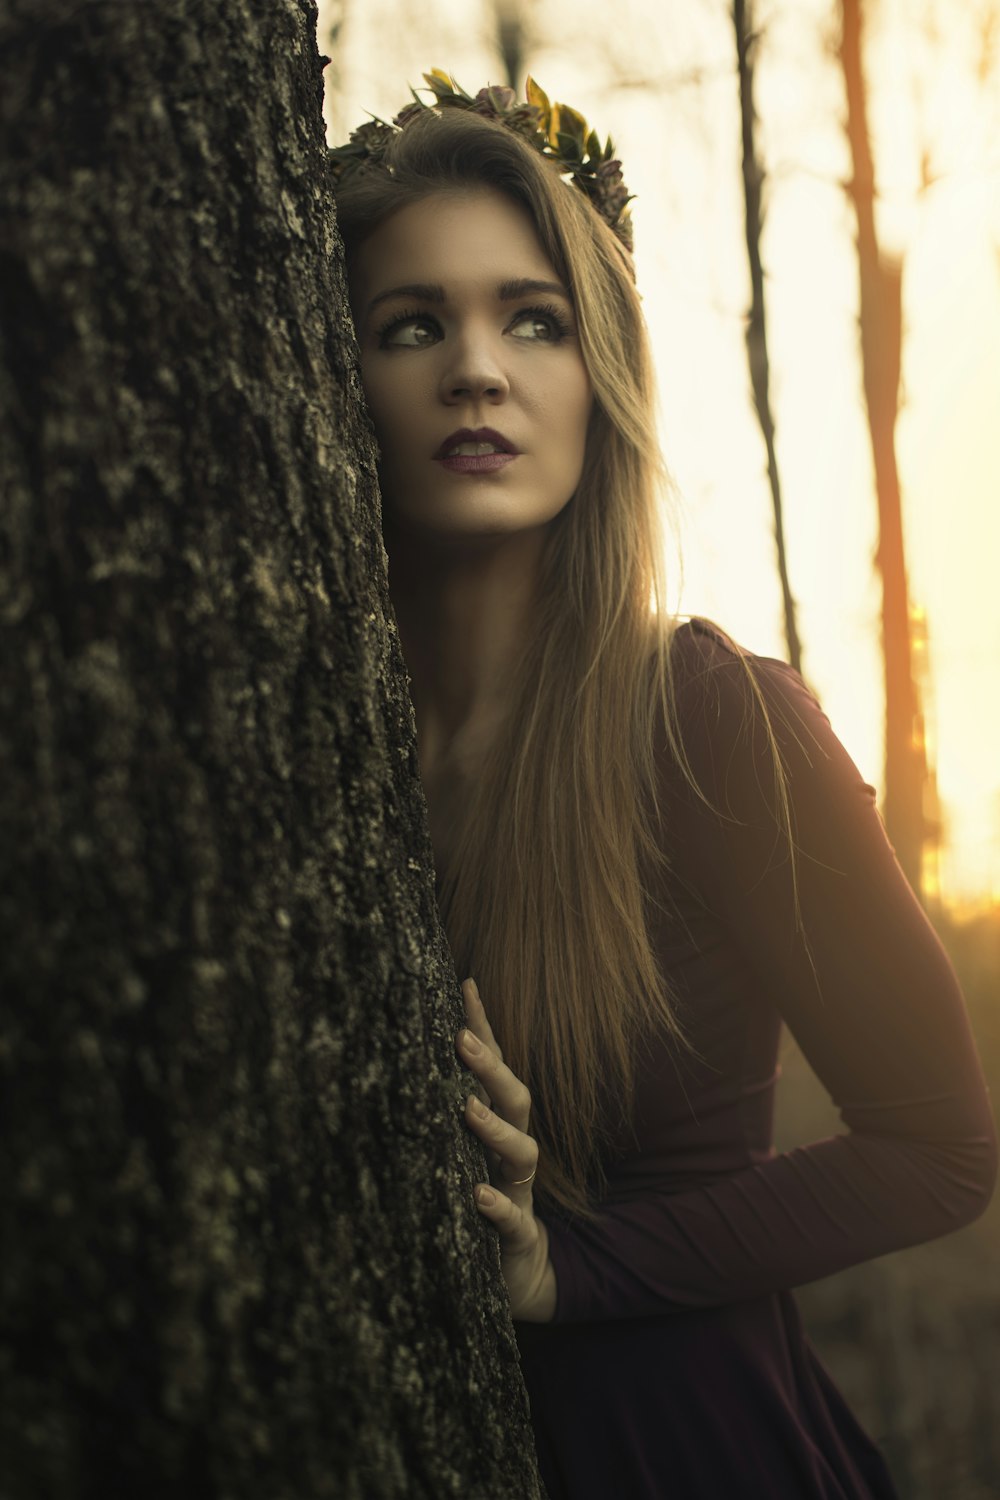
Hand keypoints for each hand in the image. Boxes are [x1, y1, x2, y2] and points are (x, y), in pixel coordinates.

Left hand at [456, 977, 555, 1322]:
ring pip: (522, 1153)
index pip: (495, 1068)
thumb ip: (443, 1111)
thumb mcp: (461, 1154)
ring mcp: (518, 1193)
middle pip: (515, 1100)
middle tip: (460, 1039)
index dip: (484, 1027)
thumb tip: (403, 1058)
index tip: (465, 984)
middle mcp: (513, 1153)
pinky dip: (497, 1206)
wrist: (519, 1277)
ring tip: (467, 1110)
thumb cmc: (480, 1204)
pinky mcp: (518, 1237)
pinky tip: (477, 1194)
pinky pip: (512, 1218)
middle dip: (491, 1068)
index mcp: (499, 1128)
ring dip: (496, 1129)